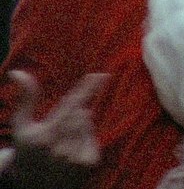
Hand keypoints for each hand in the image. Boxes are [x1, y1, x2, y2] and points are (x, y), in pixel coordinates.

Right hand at [8, 70, 108, 188]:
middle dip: (73, 111)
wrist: (35, 184)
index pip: (70, 105)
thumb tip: (18, 72)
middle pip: (80, 112)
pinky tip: (72, 148)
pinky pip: (94, 136)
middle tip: (60, 124)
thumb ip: (25, 97)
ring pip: (87, 123)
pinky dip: (85, 136)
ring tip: (63, 138)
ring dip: (79, 124)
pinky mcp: (89, 163)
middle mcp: (61, 149)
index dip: (87, 89)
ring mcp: (76, 157)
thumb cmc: (28, 148)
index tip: (100, 75)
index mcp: (44, 137)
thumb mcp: (22, 124)